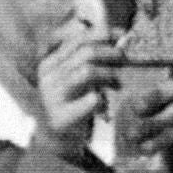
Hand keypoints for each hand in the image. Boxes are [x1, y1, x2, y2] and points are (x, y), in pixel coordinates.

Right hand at [32, 30, 120, 148]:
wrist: (56, 140)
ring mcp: (52, 96)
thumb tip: (118, 35)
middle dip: (110, 53)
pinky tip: (105, 104)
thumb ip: (85, 57)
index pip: (77, 39)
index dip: (102, 33)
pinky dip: (103, 98)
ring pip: (87, 72)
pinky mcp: (61, 117)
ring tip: (118, 82)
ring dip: (109, 74)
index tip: (123, 34)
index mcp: (49, 62)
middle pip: (85, 53)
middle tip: (124, 59)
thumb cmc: (71, 103)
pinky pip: (91, 99)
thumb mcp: (72, 76)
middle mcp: (47, 76)